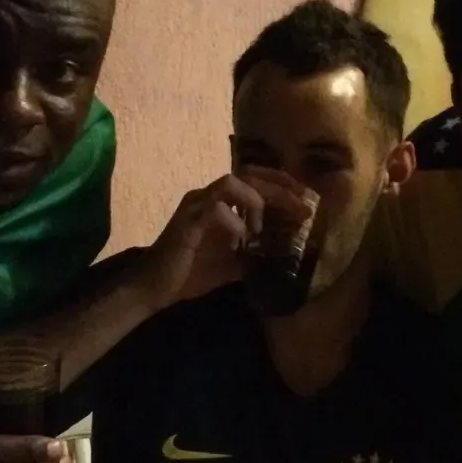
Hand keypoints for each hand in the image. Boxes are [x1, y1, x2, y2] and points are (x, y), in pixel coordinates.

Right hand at [138, 168, 314, 308]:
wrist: (155, 287)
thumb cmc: (191, 272)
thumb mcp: (233, 264)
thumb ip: (254, 253)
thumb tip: (283, 255)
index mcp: (219, 202)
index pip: (254, 180)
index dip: (281, 185)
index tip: (306, 200)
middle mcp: (207, 196)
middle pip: (249, 175)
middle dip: (280, 189)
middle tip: (303, 207)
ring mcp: (196, 205)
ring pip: (231, 182)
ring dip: (255, 202)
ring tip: (262, 227)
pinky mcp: (187, 220)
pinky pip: (216, 209)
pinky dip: (235, 223)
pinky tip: (240, 243)